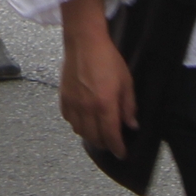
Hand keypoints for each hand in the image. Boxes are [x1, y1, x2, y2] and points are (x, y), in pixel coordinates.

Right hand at [56, 0, 136, 155]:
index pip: (111, 136)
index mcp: (105, 105)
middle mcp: (87, 108)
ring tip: (97, 133)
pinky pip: (68, 119)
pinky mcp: (63, 97)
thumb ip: (128, 106)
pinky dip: (76, 124)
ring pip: (80, 131)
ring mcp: (73, 104)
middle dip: (105, 144)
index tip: (122, 153)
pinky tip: (83, 120)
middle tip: (112, 143)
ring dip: (90, 136)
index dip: (117, 148)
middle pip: (95, 138)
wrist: (84, 42)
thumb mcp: (126, 82)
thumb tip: (131, 125)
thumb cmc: (107, 59)